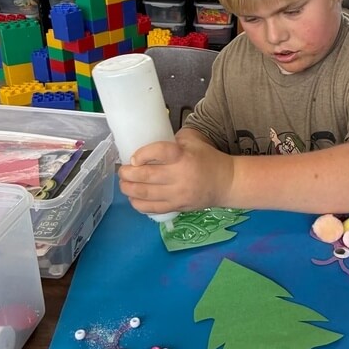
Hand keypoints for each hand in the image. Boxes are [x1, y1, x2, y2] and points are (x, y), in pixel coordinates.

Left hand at [118, 134, 232, 213]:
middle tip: (123, 171)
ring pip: (145, 194)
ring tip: (124, 184)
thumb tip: (148, 142)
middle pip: (146, 176)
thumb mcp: (193, 141)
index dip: (142, 154)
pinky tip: (134, 198)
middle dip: (128, 174)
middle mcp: (179, 176)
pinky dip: (138, 204)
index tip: (133, 157)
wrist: (226, 183)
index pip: (158, 152)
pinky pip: (152, 208)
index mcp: (183, 156)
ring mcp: (178, 194)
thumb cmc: (207, 158)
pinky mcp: (177, 206)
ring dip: (129, 189)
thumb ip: (171, 141)